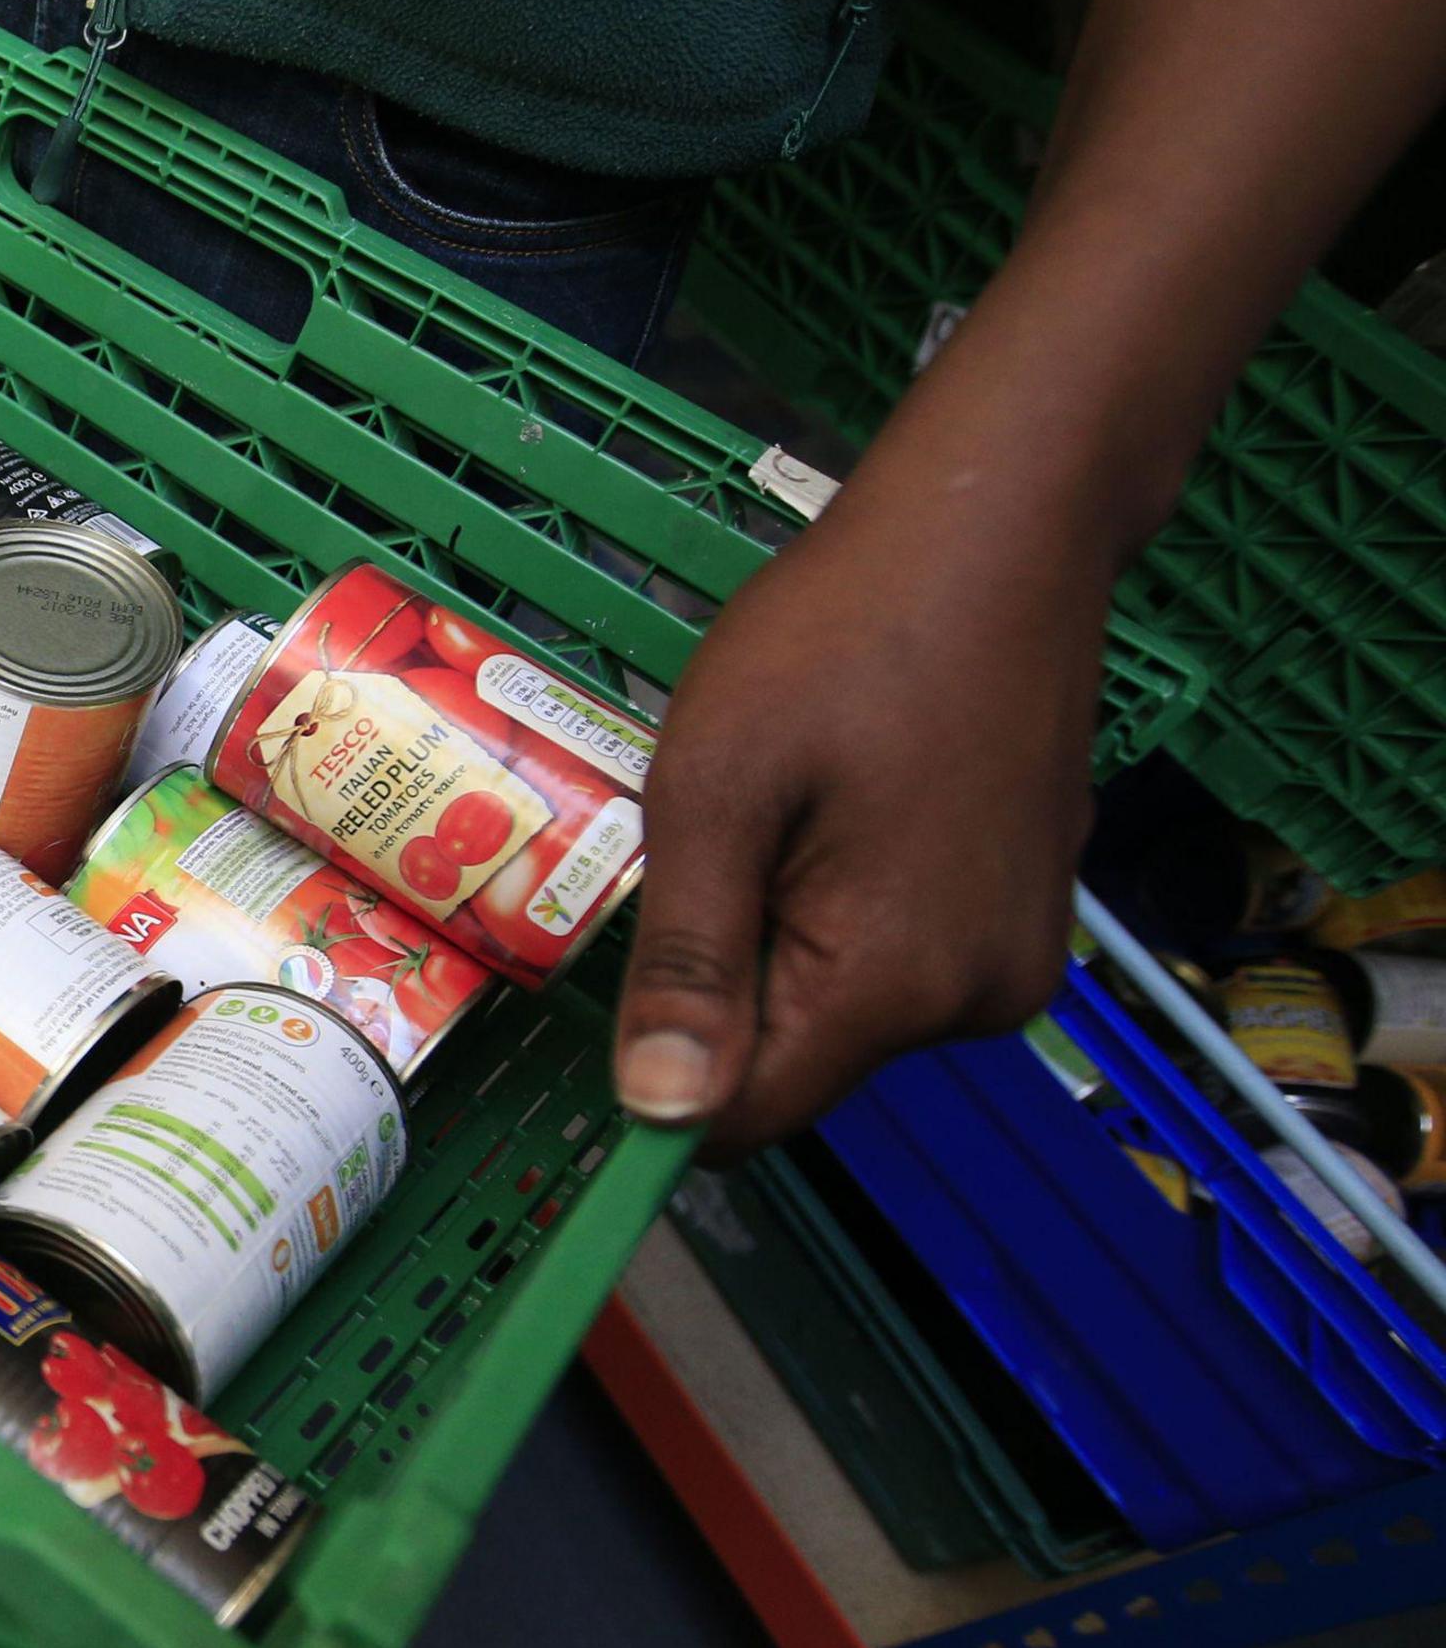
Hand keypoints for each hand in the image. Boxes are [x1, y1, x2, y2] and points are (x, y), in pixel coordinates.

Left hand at [608, 473, 1104, 1151]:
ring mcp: (1016, 955)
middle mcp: (977, 1001)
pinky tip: (847, 800)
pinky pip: (901, 952)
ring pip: (843, 1005)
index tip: (621, 978)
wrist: (1001, 529)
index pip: (746, 1118)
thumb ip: (689, 960)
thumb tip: (658, 1114)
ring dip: (785, 930)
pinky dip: (847, 903)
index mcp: (895, 985)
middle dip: (729, 974)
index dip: (662, 1078)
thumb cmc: (841, 638)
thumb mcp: (716, 791)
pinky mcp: (1027, 908)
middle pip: (795, 1059)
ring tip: (794, 803)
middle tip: (725, 832)